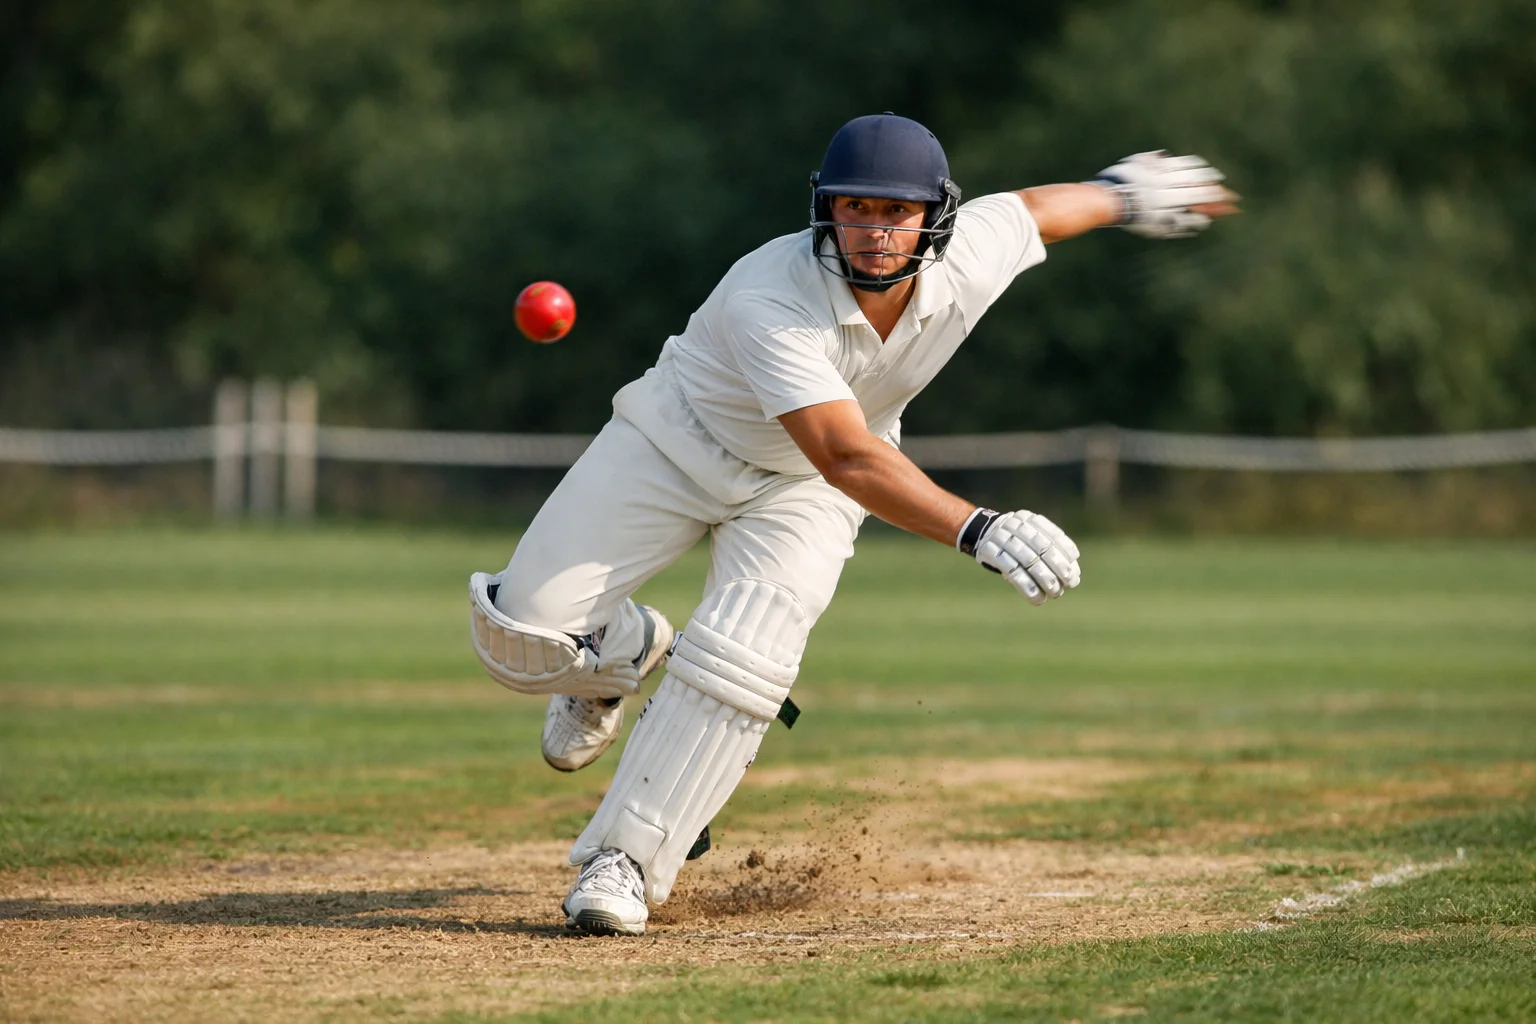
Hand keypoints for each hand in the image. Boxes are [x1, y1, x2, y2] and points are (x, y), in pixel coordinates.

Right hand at [958, 509, 1081, 605]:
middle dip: (1058, 567)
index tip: (1075, 572)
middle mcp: (1016, 524)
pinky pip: (1011, 570)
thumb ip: (1049, 550)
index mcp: (1029, 519)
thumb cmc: (1014, 541)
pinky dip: (1026, 585)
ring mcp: (1001, 537)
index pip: (1053, 536)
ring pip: (1027, 559)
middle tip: (1069, 583)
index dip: (1066, 554)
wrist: (979, 532)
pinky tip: (1036, 597)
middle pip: (1042, 547)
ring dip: (1044, 578)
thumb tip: (1074, 574)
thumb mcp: (1030, 537)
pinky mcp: (989, 551)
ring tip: (1055, 593)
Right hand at [1090, 151, 1239, 238]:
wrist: (1104, 201)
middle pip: (1197, 188)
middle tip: (1231, 195)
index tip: (1216, 176)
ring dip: (1210, 207)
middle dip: (1215, 192)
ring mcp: (1164, 206)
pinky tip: (1203, 222)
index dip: (1206, 173)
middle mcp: (1166, 187)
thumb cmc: (1116, 180)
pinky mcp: (1160, 222)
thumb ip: (1152, 159)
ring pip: (1193, 205)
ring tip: (1223, 209)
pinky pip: (1182, 222)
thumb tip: (1165, 156)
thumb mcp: (1134, 163)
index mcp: (1162, 172)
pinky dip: (1195, 222)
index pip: (1191, 170)